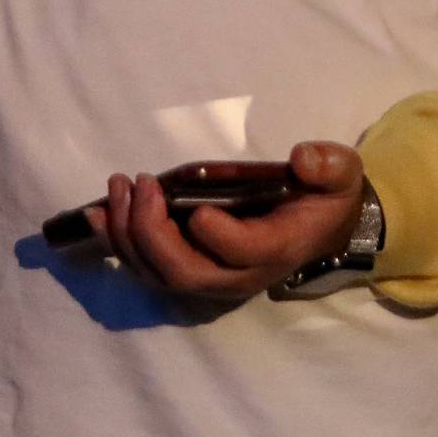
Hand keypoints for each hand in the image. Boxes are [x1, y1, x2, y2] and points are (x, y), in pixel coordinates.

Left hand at [84, 142, 367, 304]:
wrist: (319, 229)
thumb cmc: (326, 198)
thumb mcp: (341, 175)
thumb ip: (328, 166)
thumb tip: (303, 158)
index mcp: (275, 250)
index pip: (241, 254)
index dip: (216, 237)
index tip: (197, 208)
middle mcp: (237, 276)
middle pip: (184, 271)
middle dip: (152, 231)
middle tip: (140, 184)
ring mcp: (209, 278)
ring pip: (158, 274)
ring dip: (127, 235)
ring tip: (115, 189)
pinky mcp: (189, 270)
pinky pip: (146, 268)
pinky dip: (117, 243)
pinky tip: (96, 214)